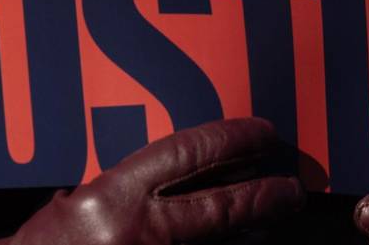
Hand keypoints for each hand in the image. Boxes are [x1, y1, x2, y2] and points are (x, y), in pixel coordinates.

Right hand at [0, 118, 304, 244]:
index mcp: (111, 199)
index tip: (264, 134)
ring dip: (250, 233)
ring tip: (273, 222)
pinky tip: (242, 243)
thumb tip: (188, 174)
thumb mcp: (75, 206)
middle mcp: (135, 234)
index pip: (187, 153)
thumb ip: (125, 187)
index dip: (234, 139)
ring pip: (219, 242)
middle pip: (221, 208)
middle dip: (265, 196)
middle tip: (293, 190)